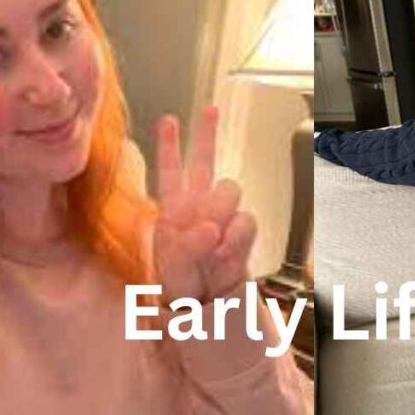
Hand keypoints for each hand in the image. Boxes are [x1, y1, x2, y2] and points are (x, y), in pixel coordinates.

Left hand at [153, 106, 255, 304]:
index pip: (170, 171)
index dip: (169, 146)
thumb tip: (210, 227)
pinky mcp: (242, 231)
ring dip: (221, 210)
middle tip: (209, 109)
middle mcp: (198, 205)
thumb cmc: (180, 283)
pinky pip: (245, 220)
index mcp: (173, 208)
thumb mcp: (171, 265)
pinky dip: (236, 238)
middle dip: (206, 133)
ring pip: (229, 188)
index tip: (169, 120)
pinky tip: (224, 252)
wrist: (206, 305)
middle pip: (204, 161)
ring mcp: (223, 215)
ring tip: (210, 241)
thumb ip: (188, 245)